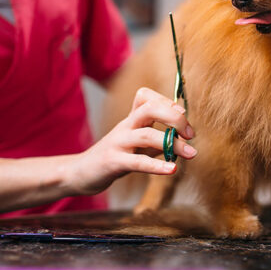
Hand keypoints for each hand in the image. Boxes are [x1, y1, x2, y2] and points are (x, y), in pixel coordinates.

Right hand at [68, 87, 196, 194]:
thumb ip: (157, 140)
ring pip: (146, 135)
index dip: (167, 101)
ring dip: (172, 144)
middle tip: (190, 133)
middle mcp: (125, 127)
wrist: (80, 173)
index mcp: (131, 120)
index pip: (146, 96)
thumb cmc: (114, 157)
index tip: (183, 114)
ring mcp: (118, 143)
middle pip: (149, 109)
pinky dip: (157, 165)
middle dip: (174, 117)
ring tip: (191, 153)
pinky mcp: (113, 162)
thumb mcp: (136, 144)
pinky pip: (137, 162)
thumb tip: (183, 139)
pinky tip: (172, 169)